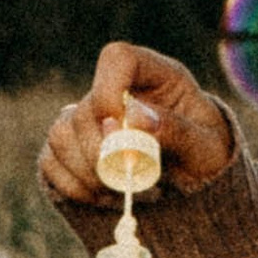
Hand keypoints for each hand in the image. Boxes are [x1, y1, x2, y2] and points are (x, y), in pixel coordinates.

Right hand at [40, 42, 234, 205]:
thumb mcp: (207, 147)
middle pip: (85, 108)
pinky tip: (102, 198)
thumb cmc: (207, 157)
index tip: (119, 127)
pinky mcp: (72, 150)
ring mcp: (91, 119)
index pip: (117, 59)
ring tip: (118, 193)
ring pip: (60, 135)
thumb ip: (176, 130)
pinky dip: (72, 187)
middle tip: (126, 180)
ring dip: (85, 173)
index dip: (108, 90)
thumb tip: (134, 120)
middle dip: (100, 152)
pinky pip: (50, 162)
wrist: (197, 183)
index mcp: (155, 76)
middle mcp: (118, 92)